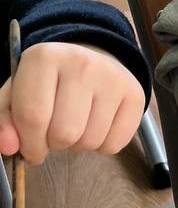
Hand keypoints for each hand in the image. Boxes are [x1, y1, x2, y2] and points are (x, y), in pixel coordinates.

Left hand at [0, 43, 145, 164]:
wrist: (90, 60)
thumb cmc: (47, 84)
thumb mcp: (16, 95)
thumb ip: (4, 121)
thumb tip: (9, 147)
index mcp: (44, 57)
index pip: (33, 117)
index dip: (28, 144)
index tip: (30, 149)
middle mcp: (82, 62)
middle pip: (64, 133)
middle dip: (55, 143)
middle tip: (54, 133)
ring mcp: (113, 78)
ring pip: (90, 141)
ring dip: (78, 145)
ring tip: (76, 125)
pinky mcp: (135, 95)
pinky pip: (114, 144)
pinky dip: (101, 146)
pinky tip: (96, 125)